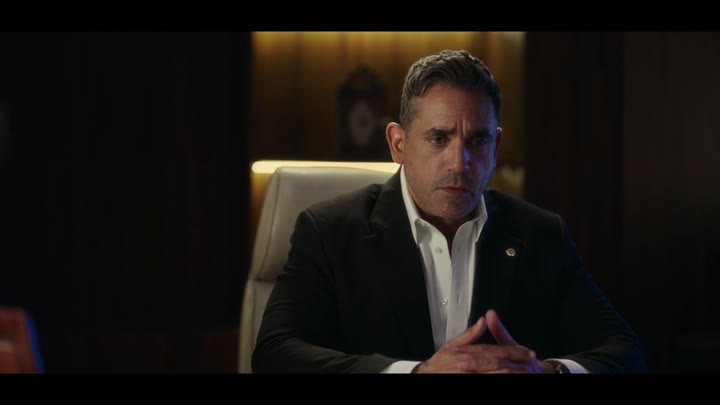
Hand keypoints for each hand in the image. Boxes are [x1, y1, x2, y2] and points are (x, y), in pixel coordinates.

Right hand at [413, 309, 551, 373]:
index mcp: (467, 353)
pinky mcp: (468, 381)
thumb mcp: (451, 346)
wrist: (426, 375)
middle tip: (531, 362)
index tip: (527, 353)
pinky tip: (507, 378)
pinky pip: (486, 381)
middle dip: (516, 361)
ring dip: (510, 372)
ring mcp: (469, 374)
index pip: (495, 350)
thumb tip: (483, 321)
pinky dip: (497, 379)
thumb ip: (469, 334)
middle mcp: (469, 364)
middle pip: (498, 361)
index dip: (514, 351)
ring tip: (524, 371)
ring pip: (495, 373)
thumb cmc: (437, 365)